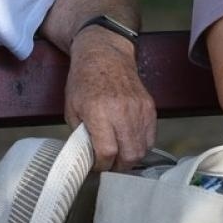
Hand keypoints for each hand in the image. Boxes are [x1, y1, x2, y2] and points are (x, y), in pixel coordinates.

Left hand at [66, 29, 156, 169]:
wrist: (105, 55)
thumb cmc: (84, 80)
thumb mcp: (72, 108)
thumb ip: (81, 134)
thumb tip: (89, 157)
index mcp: (99, 111)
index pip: (107, 152)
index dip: (102, 165)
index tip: (96, 165)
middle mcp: (122, 111)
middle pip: (129, 155)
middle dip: (118, 166)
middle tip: (109, 165)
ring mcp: (139, 109)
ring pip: (142, 149)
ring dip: (130, 158)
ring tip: (119, 155)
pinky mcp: (150, 107)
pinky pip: (150, 137)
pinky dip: (141, 145)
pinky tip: (129, 143)